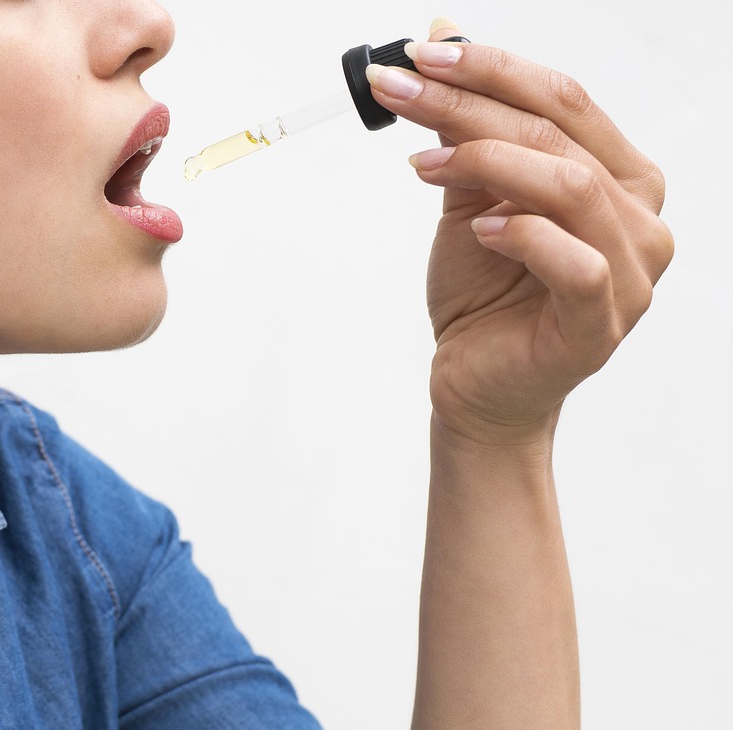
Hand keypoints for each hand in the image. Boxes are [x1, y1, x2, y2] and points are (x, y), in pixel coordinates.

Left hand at [366, 20, 673, 446]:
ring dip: (485, 162)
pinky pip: (575, 263)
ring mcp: (630, 274)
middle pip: (558, 134)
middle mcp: (639, 218)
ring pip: (569, 186)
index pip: (565, 99)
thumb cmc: (484, 293)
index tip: (420, 54)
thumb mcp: (468, 195)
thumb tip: (443, 36)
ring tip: (424, 166)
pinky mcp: (598, 324)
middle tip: (401, 91)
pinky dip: (521, 235)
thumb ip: (464, 126)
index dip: (493, 67)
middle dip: (469, 104)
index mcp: (619, 177)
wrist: (475, 382)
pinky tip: (478, 229)